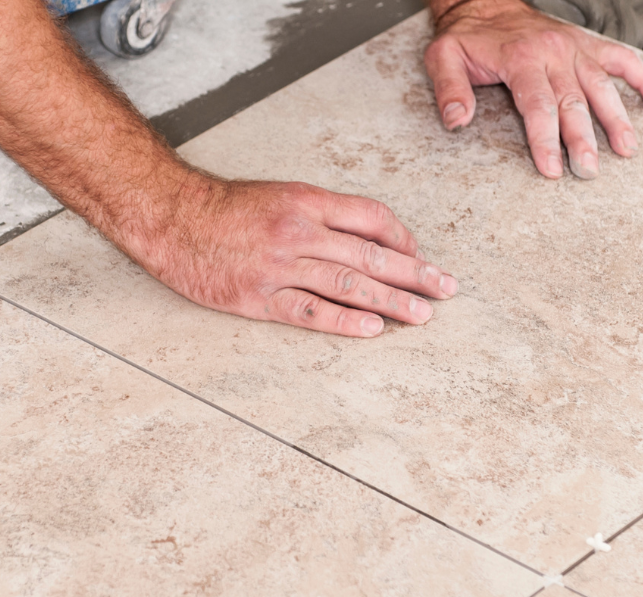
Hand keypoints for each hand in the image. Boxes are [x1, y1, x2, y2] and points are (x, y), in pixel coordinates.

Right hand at [127, 175, 456, 337]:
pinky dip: (344, 321)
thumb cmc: (229, 208)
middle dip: (415, 274)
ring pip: (349, 284)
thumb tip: (375, 240)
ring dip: (392, 301)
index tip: (423, 258)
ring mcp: (280, 266)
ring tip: (422, 315)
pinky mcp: (259, 297)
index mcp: (309, 202)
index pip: (373, 218)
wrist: (170, 218)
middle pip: (371, 254)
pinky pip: (310, 311)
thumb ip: (328, 215)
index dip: (404, 239)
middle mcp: (299, 232)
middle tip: (447, 289)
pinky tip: (373, 329)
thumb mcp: (283, 196)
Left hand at [424, 0, 642, 179]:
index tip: (551, 168)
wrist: (488, 3)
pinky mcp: (589, 46)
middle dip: (583, 139)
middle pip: (573, 101)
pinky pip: (624, 61)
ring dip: (616, 119)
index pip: (537, 104)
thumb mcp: (443, 56)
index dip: (545, 139)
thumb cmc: (470, 36)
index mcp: (520, 57)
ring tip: (627, 149)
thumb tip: (456, 120)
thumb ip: (449, 88)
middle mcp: (553, 52)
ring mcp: (575, 49)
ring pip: (602, 85)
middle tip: (589, 170)